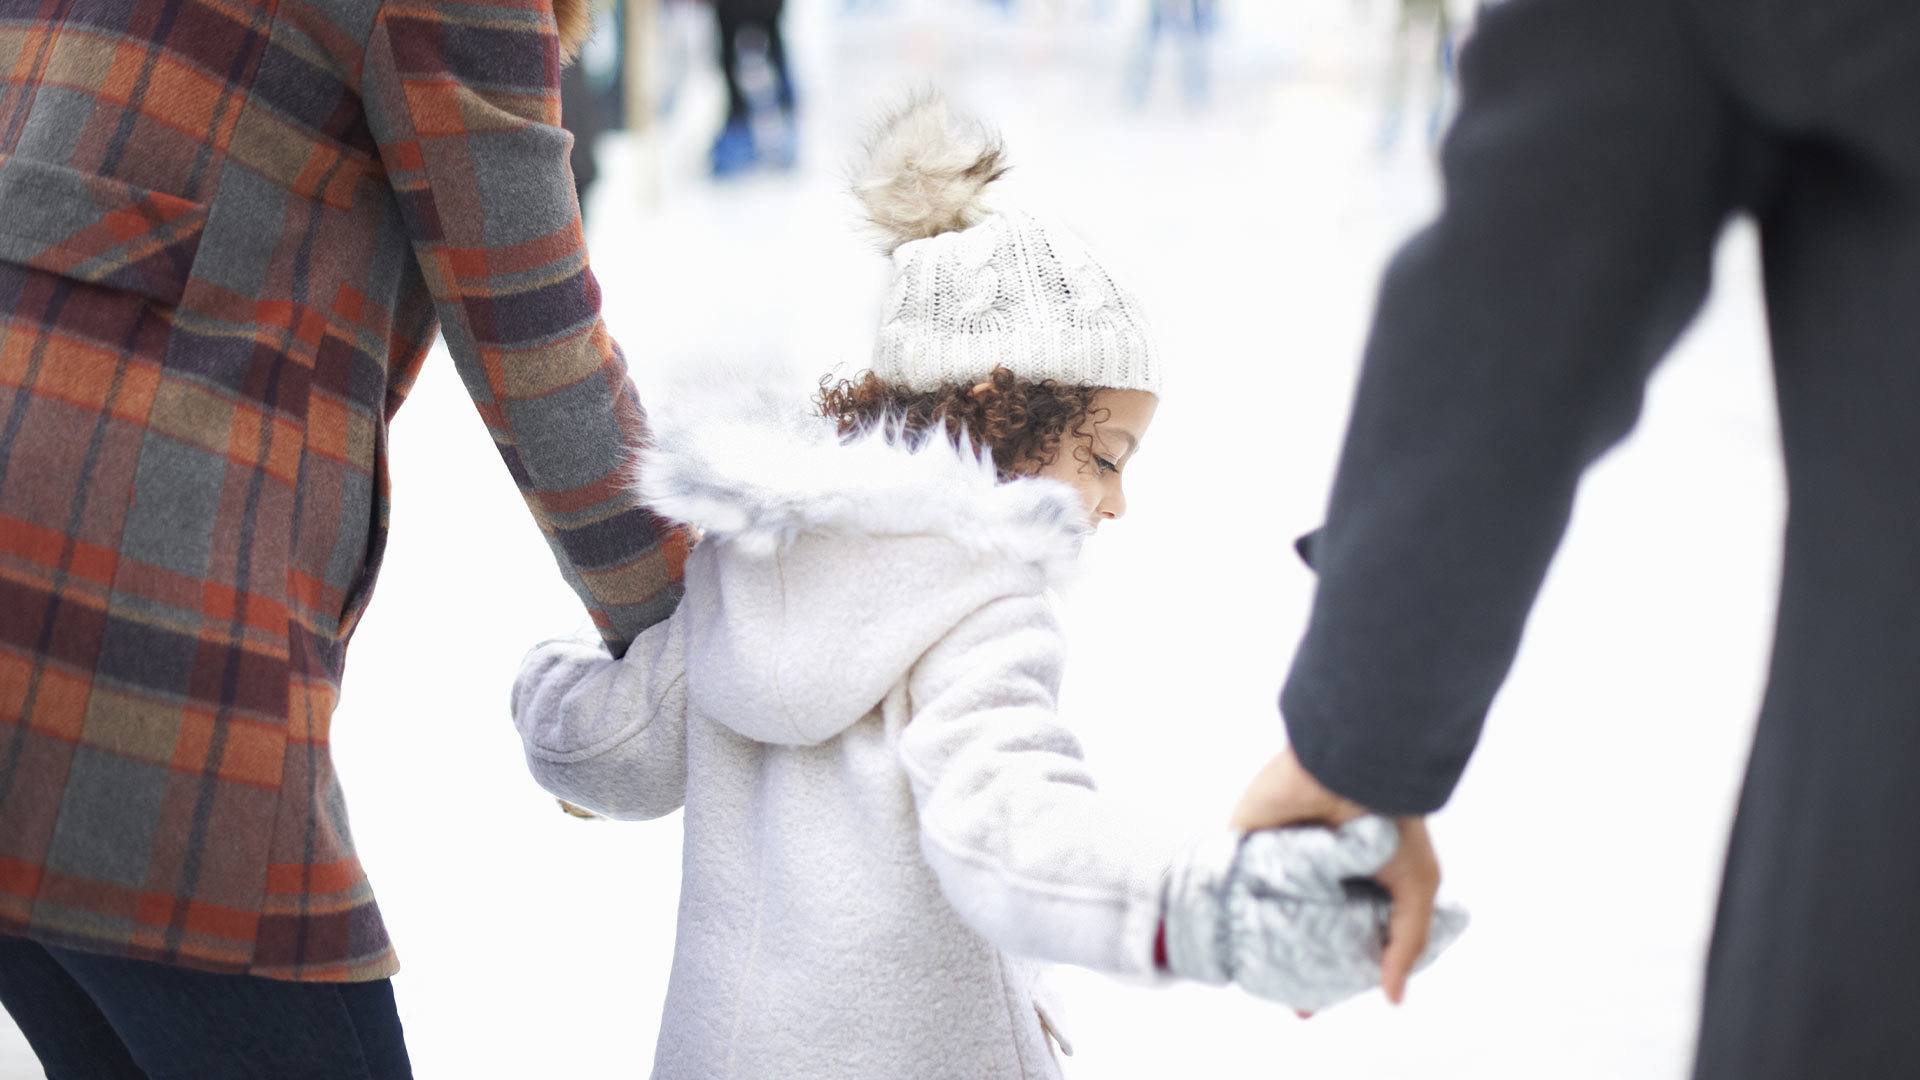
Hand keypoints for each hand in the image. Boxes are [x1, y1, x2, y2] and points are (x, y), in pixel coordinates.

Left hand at [1160, 819, 1466, 1011]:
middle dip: (1297, 962)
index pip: (1346, 928)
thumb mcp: (1416, 886)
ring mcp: (1281, 854)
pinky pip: (1231, 878)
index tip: (1327, 998)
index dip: (1339, 963)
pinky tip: (1227, 940)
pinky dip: (1228, 904)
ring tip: (1261, 983)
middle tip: (1296, 1003)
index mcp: (1360, 874)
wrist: (1345, 769)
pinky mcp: (1246, 839)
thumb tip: (1393, 997)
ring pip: (1264, 907)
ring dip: (1259, 941)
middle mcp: (1319, 867)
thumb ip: (1405, 943)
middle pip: (1302, 924)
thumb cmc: (1390, 822)